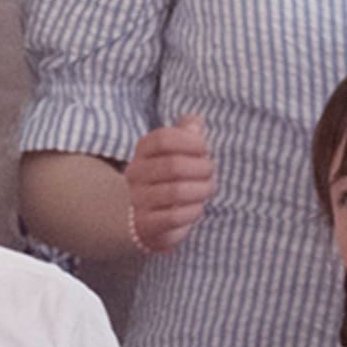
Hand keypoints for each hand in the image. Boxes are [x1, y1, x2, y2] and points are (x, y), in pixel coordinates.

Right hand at [126, 116, 212, 254]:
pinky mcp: (145, 224)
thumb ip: (183, 135)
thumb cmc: (164, 178)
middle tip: (211, 171)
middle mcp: (135, 174)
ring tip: (209, 188)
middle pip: (173, 165)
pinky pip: (174, 217)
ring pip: (176, 192)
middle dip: (201, 167)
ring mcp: (138, 200)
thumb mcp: (171, 154)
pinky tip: (198, 207)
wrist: (138, 217)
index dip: (189, 141)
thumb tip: (196, 121)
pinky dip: (193, 211)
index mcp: (142, 152)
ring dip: (201, 189)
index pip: (163, 139)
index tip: (205, 148)